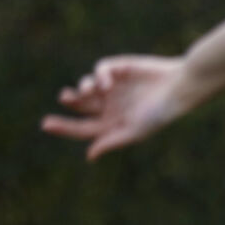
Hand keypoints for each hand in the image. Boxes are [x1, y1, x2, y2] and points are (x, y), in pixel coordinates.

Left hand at [41, 55, 198, 159]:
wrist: (179, 87)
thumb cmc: (160, 113)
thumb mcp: (134, 131)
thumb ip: (111, 141)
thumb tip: (89, 155)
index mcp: (114, 124)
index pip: (83, 128)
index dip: (63, 127)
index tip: (46, 124)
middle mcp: (111, 106)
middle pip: (80, 106)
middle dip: (70, 101)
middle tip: (65, 98)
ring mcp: (114, 87)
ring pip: (86, 86)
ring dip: (82, 88)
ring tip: (87, 91)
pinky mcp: (119, 69)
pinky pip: (100, 70)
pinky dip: (99, 75)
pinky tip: (107, 83)